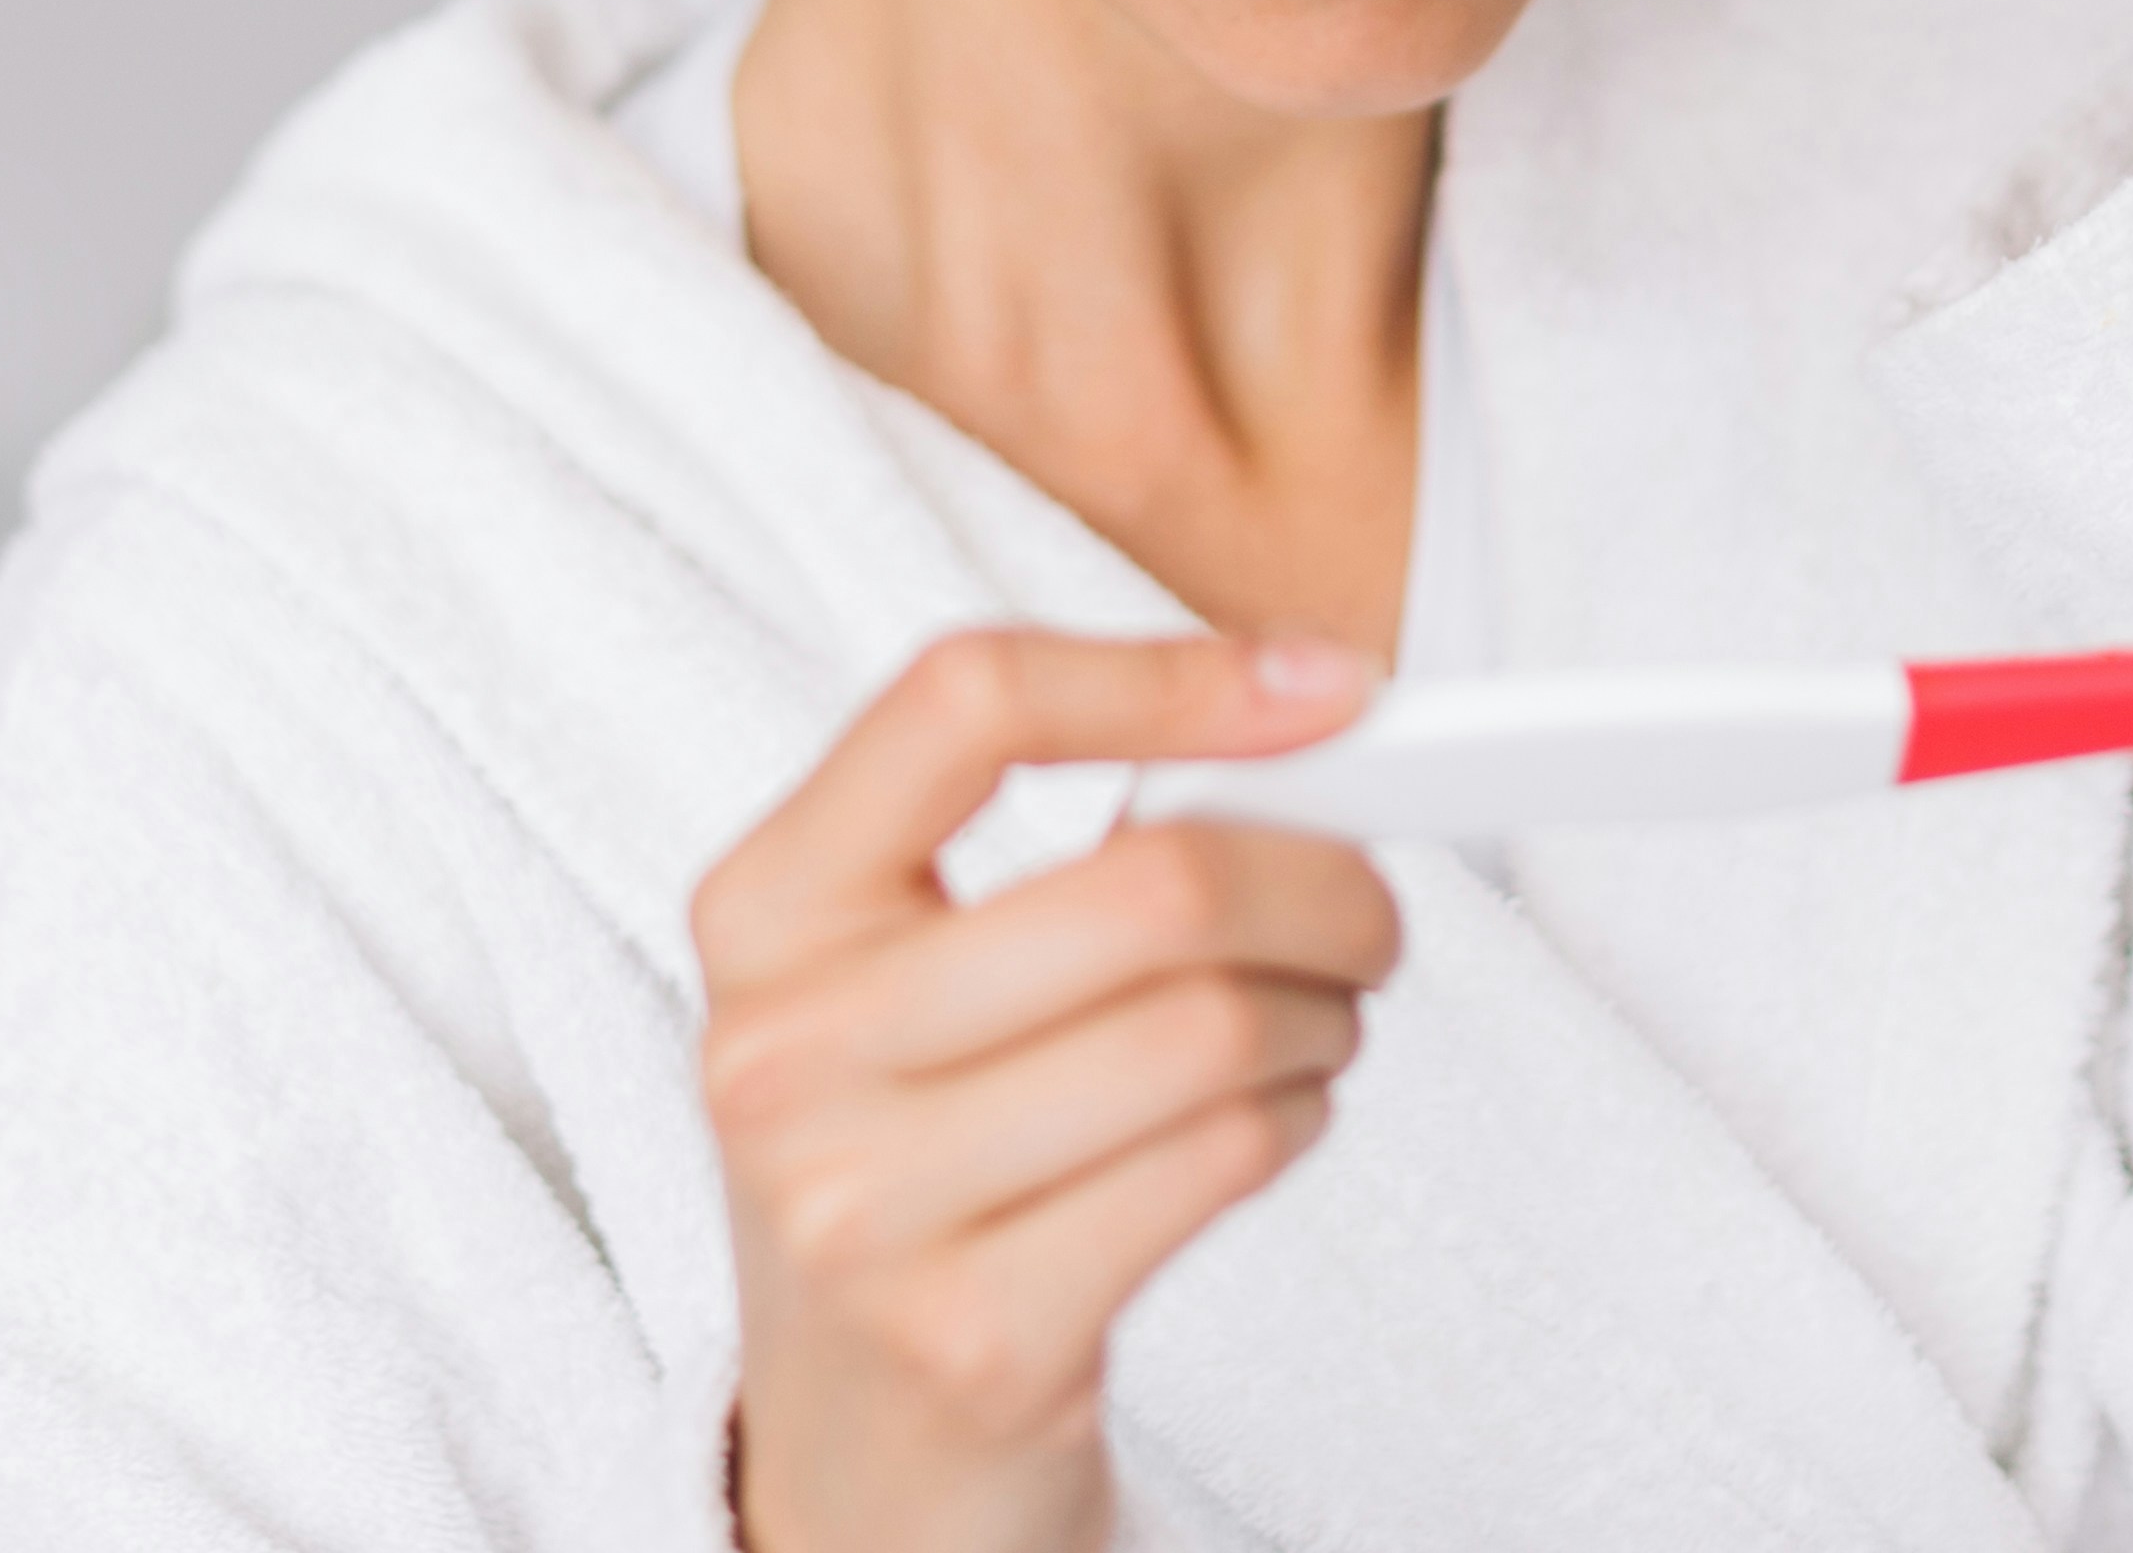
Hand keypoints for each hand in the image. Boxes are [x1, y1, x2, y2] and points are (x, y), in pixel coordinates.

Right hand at [697, 629, 1398, 1552]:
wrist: (860, 1455)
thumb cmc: (915, 1170)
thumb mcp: (903, 990)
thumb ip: (1044, 853)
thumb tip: (1296, 726)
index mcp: (764, 909)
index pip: (966, 703)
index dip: (1169, 677)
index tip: (1324, 694)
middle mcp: (784, 1051)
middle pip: (1146, 884)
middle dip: (1322, 882)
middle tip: (1368, 908)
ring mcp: (864, 1207)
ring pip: (1208, 1027)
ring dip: (1324, 1017)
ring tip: (1318, 1028)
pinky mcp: (975, 1336)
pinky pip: (1219, 1161)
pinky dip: (1295, 1121)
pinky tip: (1276, 1119)